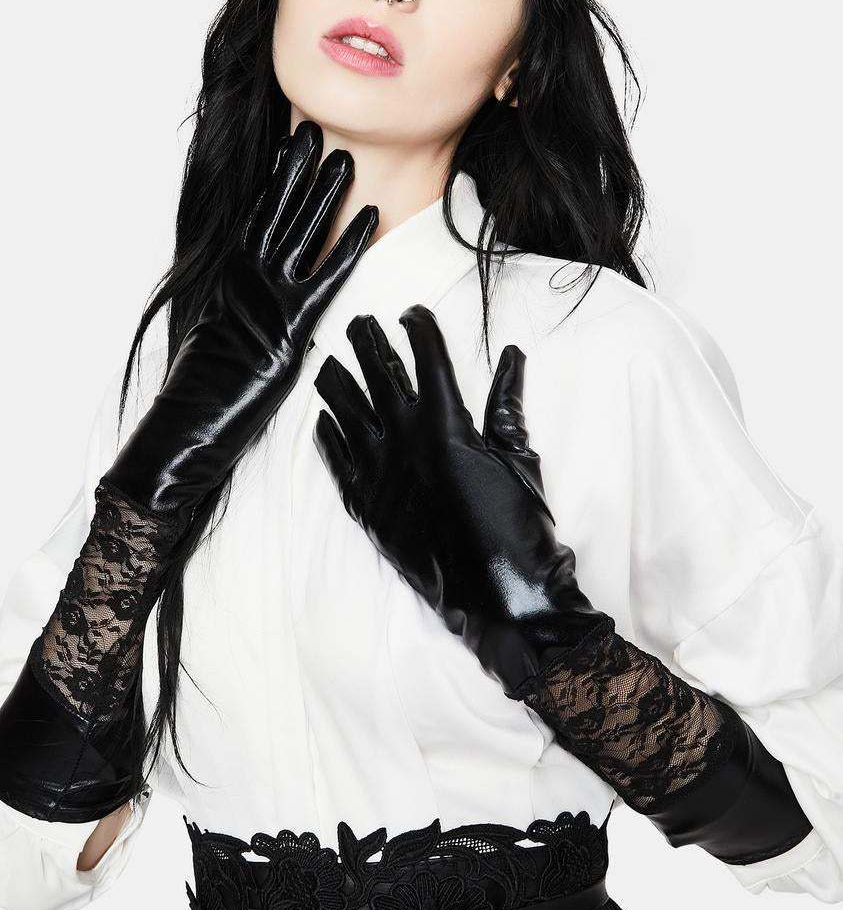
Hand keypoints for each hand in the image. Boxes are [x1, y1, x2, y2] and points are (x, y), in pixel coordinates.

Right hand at [105, 119, 378, 531]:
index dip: (277, 180)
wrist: (190, 419)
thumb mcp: (221, 327)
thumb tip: (254, 286)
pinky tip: (370, 218)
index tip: (290, 146)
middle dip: (299, 171)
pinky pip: (328, 277)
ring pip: (302, 232)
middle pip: (278, 212)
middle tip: (316, 133)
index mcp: (231, 273)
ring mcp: (269, 296)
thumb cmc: (204, 382)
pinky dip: (350, 245)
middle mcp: (248, 275)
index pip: (258, 216)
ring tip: (345, 159)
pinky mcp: (291, 324)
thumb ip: (241, 299)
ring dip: (325, 194)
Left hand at [312, 304, 604, 696]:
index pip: (427, 358)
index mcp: (446, 420)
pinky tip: (321, 422)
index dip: (418, 329)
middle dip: (366, 343)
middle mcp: (404, 438)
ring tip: (328, 363)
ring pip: (347, 412)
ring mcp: (379, 471)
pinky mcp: (365, 505)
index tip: (410, 314)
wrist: (497, 595)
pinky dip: (327, 438)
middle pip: (377, 375)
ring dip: (337, 382)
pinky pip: (336, 462)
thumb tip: (511, 357)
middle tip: (358, 323)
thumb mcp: (520, 458)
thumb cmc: (517, 525)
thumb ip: (507, 406)